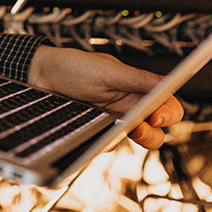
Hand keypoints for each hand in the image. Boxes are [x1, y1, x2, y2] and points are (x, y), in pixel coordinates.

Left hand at [27, 46, 183, 149]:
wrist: (41, 76)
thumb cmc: (73, 67)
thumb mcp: (107, 70)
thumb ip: (138, 79)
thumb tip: (168, 82)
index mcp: (137, 88)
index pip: (167, 105)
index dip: (169, 113)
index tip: (157, 116)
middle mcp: (130, 107)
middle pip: (158, 130)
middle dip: (154, 133)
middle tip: (139, 127)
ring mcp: (115, 122)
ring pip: (137, 141)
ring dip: (134, 139)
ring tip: (122, 130)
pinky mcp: (98, 134)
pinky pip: (111, 145)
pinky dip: (108, 142)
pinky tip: (98, 132)